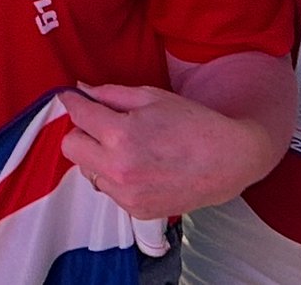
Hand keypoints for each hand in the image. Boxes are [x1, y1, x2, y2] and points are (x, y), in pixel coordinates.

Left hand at [59, 83, 281, 220]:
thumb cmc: (193, 124)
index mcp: (120, 135)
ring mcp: (127, 194)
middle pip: (70, 146)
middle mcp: (118, 169)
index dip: (74, 101)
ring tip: (127, 146)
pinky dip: (115, 176)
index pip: (77, 115)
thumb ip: (109, 93)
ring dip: (98, 155)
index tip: (74, 98)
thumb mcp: (150, 96)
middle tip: (103, 123)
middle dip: (82, 131)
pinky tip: (139, 166)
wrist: (229, 161)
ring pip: (88, 169)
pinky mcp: (136, 210)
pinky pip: (108, 188)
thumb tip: (80, 89)